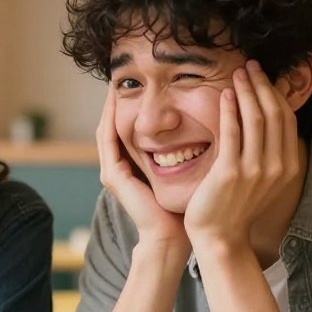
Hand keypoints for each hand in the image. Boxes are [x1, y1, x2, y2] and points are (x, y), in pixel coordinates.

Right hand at [97, 86, 188, 249]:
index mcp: (133, 165)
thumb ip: (185, 147)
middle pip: (113, 124)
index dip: (132, 103)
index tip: (143, 80)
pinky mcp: (112, 176)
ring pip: (106, 128)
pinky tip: (116, 101)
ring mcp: (111, 171)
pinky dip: (110, 119)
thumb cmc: (183, 206)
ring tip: (116, 81)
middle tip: (123, 75)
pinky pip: (108, 140)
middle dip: (117, 100)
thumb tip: (205, 121)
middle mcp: (118, 166)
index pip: (128, 126)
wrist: (172, 236)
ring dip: (110, 105)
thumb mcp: (184, 168)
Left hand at [183, 61, 299, 249]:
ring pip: (256, 118)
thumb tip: (268, 123)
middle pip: (274, 113)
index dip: (275, 93)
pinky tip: (225, 95)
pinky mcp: (230, 173)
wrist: (221, 238)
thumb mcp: (264, 180)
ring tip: (237, 73)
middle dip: (262, 85)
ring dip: (246, 91)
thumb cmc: (237, 208)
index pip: (286, 119)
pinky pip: (232, 132)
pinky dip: (230, 110)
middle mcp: (277, 167)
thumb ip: (269, 154)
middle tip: (250, 66)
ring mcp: (255, 170)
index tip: (262, 76)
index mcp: (289, 167)